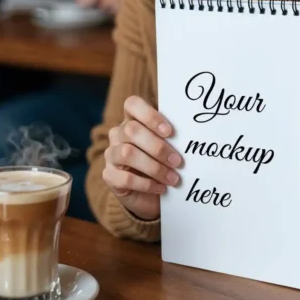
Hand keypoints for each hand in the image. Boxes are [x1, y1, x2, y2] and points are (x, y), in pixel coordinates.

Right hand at [103, 95, 182, 220]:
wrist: (150, 194)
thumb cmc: (162, 162)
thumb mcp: (168, 146)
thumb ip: (172, 137)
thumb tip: (190, 136)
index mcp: (133, 119)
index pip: (132, 104)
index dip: (150, 116)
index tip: (169, 132)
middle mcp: (118, 134)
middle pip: (132, 130)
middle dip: (158, 147)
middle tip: (178, 161)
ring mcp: (111, 154)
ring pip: (127, 153)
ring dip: (154, 167)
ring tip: (173, 178)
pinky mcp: (109, 176)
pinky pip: (125, 178)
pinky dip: (147, 184)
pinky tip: (161, 188)